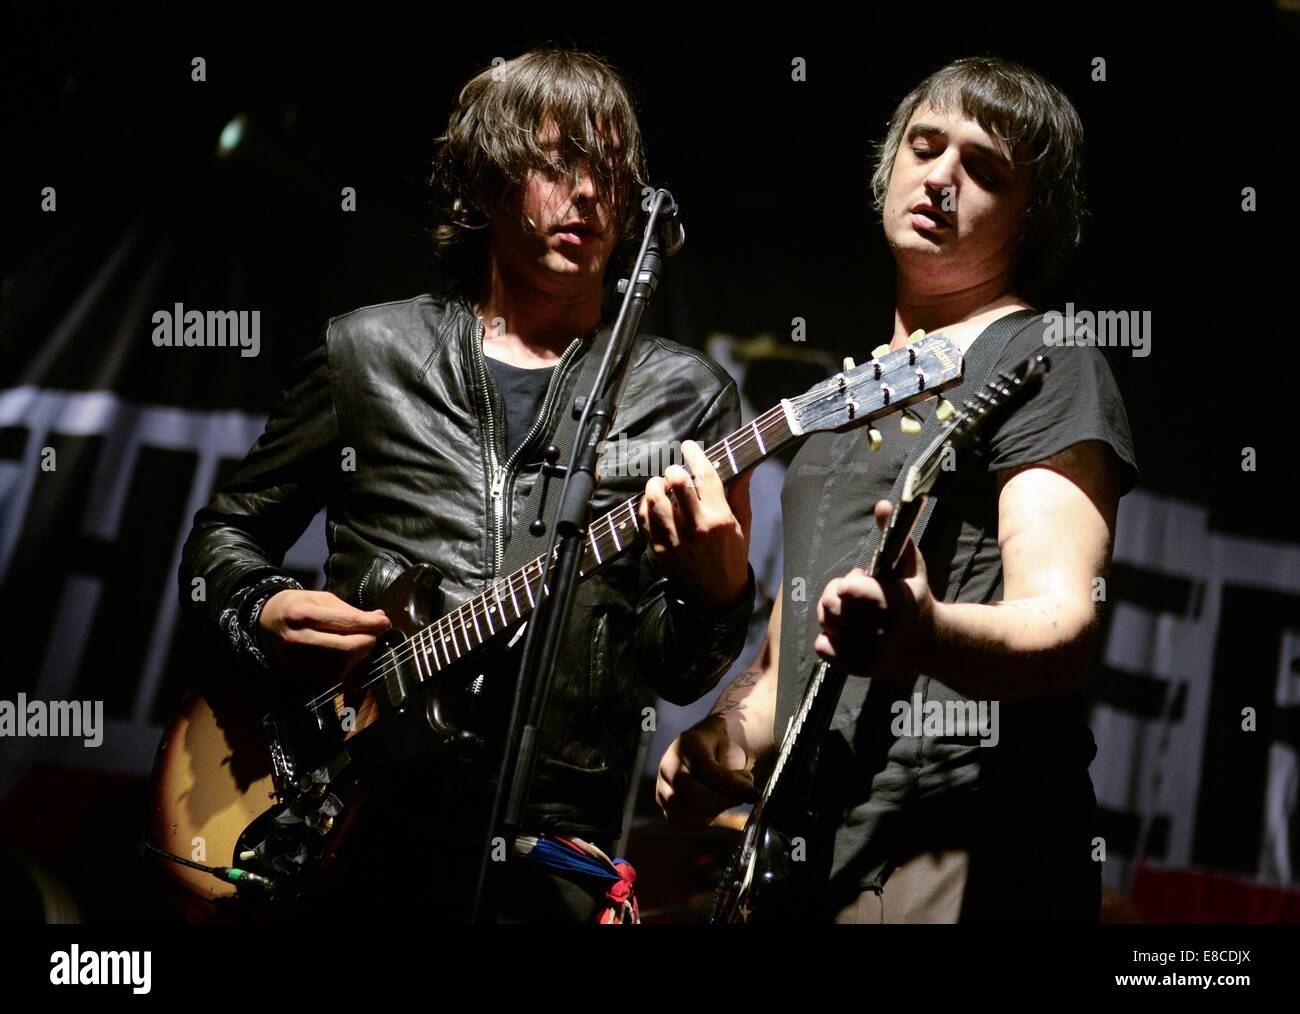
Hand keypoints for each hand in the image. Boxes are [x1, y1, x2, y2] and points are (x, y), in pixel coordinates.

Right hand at [258, 589, 390, 682]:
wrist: (264, 622)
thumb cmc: (296, 606)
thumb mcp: (320, 599)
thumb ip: (350, 610)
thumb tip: (378, 619)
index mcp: (301, 614)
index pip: (344, 622)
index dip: (370, 624)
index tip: (384, 623)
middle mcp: (296, 638)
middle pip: (345, 648)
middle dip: (367, 642)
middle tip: (374, 635)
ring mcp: (295, 659)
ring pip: (340, 666)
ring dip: (359, 657)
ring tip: (362, 644)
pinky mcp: (296, 672)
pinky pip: (331, 677)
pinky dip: (347, 668)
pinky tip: (349, 657)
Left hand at [637, 439, 751, 611]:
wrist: (716, 595)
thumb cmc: (732, 556)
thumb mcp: (743, 524)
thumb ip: (740, 492)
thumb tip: (748, 464)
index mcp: (720, 518)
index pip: (705, 475)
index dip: (694, 455)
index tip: (688, 446)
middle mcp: (697, 527)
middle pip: (676, 482)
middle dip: (673, 470)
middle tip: (675, 473)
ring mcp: (676, 539)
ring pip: (655, 498)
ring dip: (656, 485)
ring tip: (661, 487)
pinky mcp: (659, 549)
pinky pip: (644, 518)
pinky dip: (646, 505)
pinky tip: (654, 504)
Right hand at [657, 715, 757, 828]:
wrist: (703, 748)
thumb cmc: (719, 747)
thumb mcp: (730, 746)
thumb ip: (737, 767)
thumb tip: (749, 793)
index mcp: (686, 744)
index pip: (706, 770)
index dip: (730, 784)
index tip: (750, 789)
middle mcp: (667, 765)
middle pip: (690, 792)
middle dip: (722, 800)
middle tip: (743, 797)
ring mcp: (662, 786)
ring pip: (682, 809)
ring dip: (713, 811)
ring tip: (728, 800)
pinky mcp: (663, 804)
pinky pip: (680, 821)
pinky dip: (701, 819)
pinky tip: (715, 808)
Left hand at [813, 500, 935, 679]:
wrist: (930, 642)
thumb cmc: (914, 594)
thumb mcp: (910, 562)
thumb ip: (894, 533)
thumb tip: (881, 504)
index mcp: (897, 602)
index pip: (848, 591)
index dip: (845, 584)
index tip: (855, 580)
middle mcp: (885, 631)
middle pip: (831, 607)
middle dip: (834, 595)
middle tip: (845, 594)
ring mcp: (873, 653)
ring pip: (826, 627)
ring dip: (830, 615)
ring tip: (847, 611)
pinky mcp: (862, 668)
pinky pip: (824, 649)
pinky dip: (826, 638)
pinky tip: (842, 631)